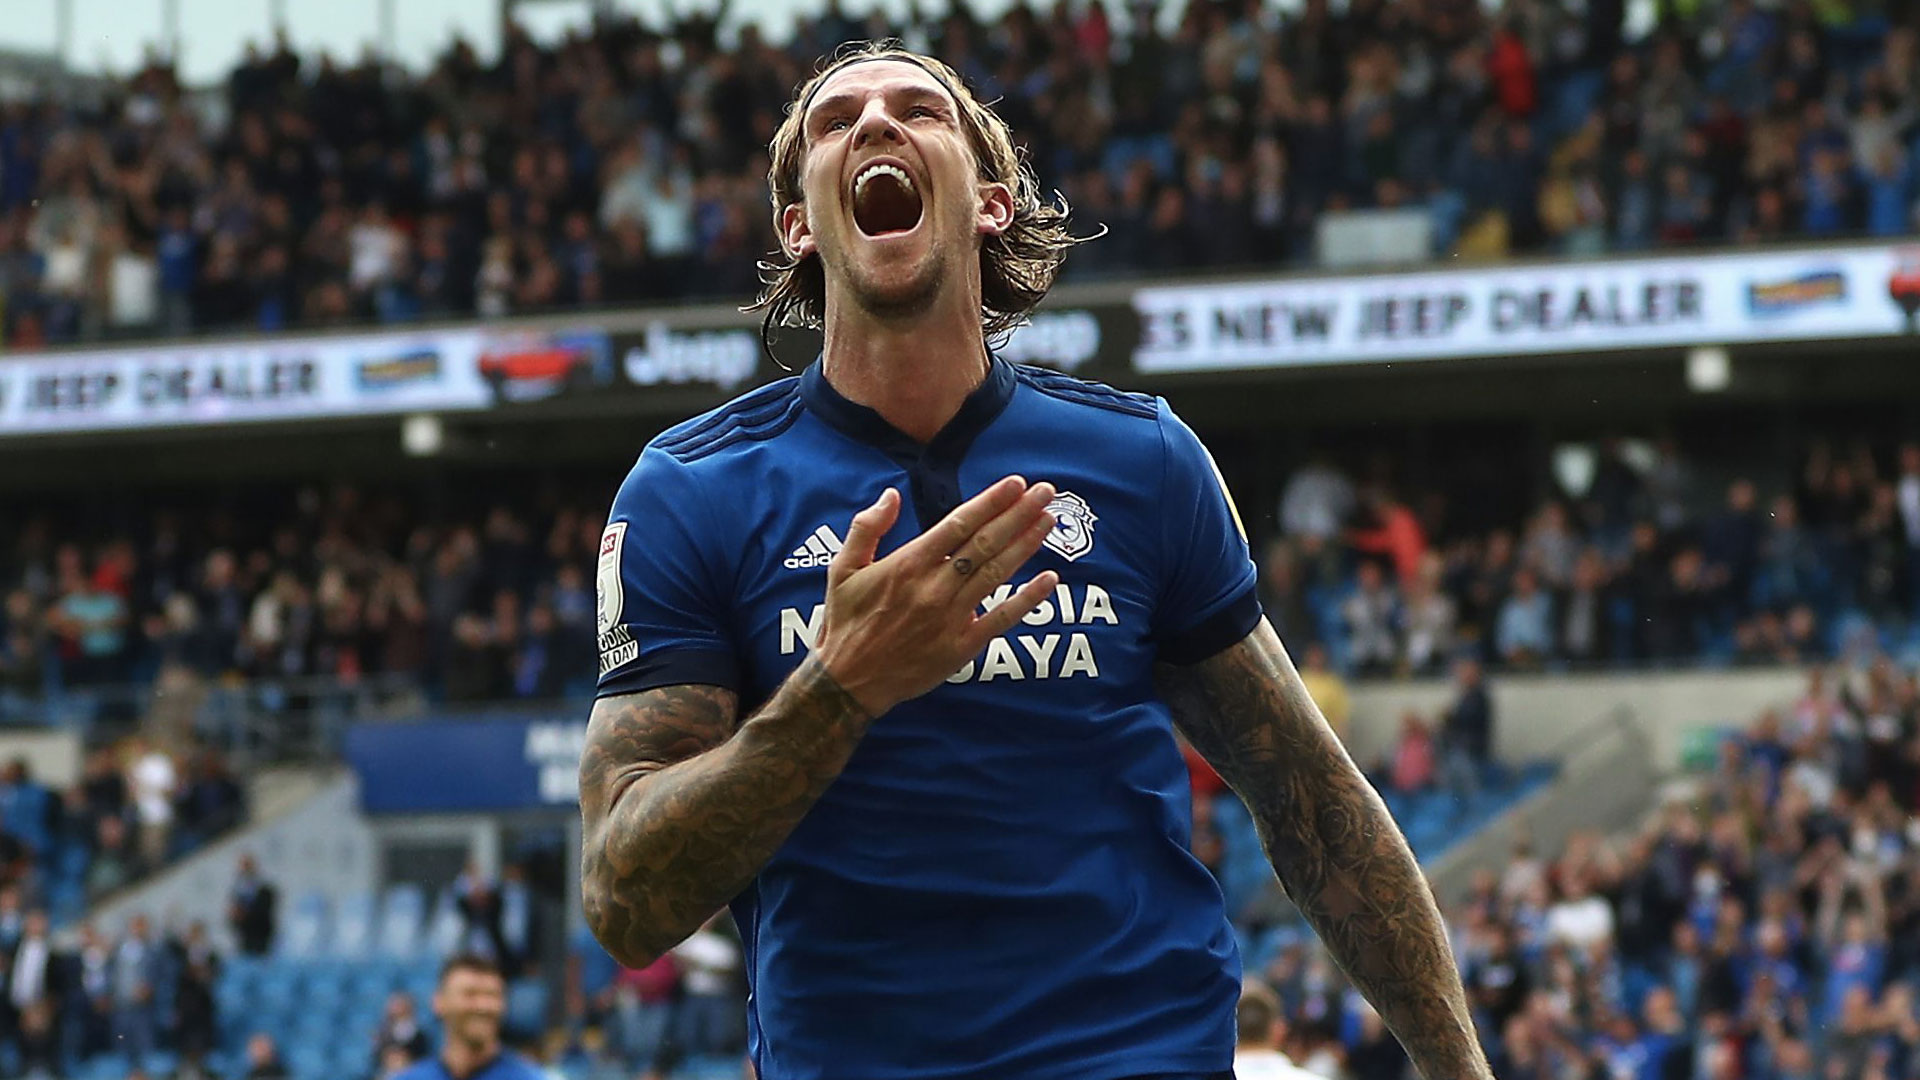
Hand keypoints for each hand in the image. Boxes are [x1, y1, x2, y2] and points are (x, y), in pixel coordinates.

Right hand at [815, 477, 1060, 714]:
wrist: (849, 681)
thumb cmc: (845, 621)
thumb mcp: (842, 569)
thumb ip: (867, 527)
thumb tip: (891, 495)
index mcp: (907, 565)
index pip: (959, 524)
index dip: (990, 501)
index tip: (1015, 484)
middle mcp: (933, 588)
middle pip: (986, 543)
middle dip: (1019, 514)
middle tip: (1046, 492)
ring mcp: (951, 618)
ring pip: (997, 574)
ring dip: (1027, 545)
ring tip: (1049, 521)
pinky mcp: (961, 646)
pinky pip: (1002, 619)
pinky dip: (1028, 599)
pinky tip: (1050, 580)